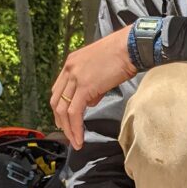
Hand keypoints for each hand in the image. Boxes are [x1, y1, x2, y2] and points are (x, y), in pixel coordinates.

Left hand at [51, 25, 135, 149]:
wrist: (130, 47)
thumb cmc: (122, 54)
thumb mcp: (101, 69)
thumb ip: (92, 86)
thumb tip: (90, 102)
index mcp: (71, 63)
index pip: (59, 90)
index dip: (60, 107)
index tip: (65, 120)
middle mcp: (69, 70)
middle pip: (56, 101)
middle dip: (61, 121)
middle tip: (68, 134)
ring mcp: (75, 78)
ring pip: (63, 109)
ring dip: (68, 128)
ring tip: (75, 140)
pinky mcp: (85, 87)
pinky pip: (75, 112)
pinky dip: (76, 128)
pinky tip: (80, 138)